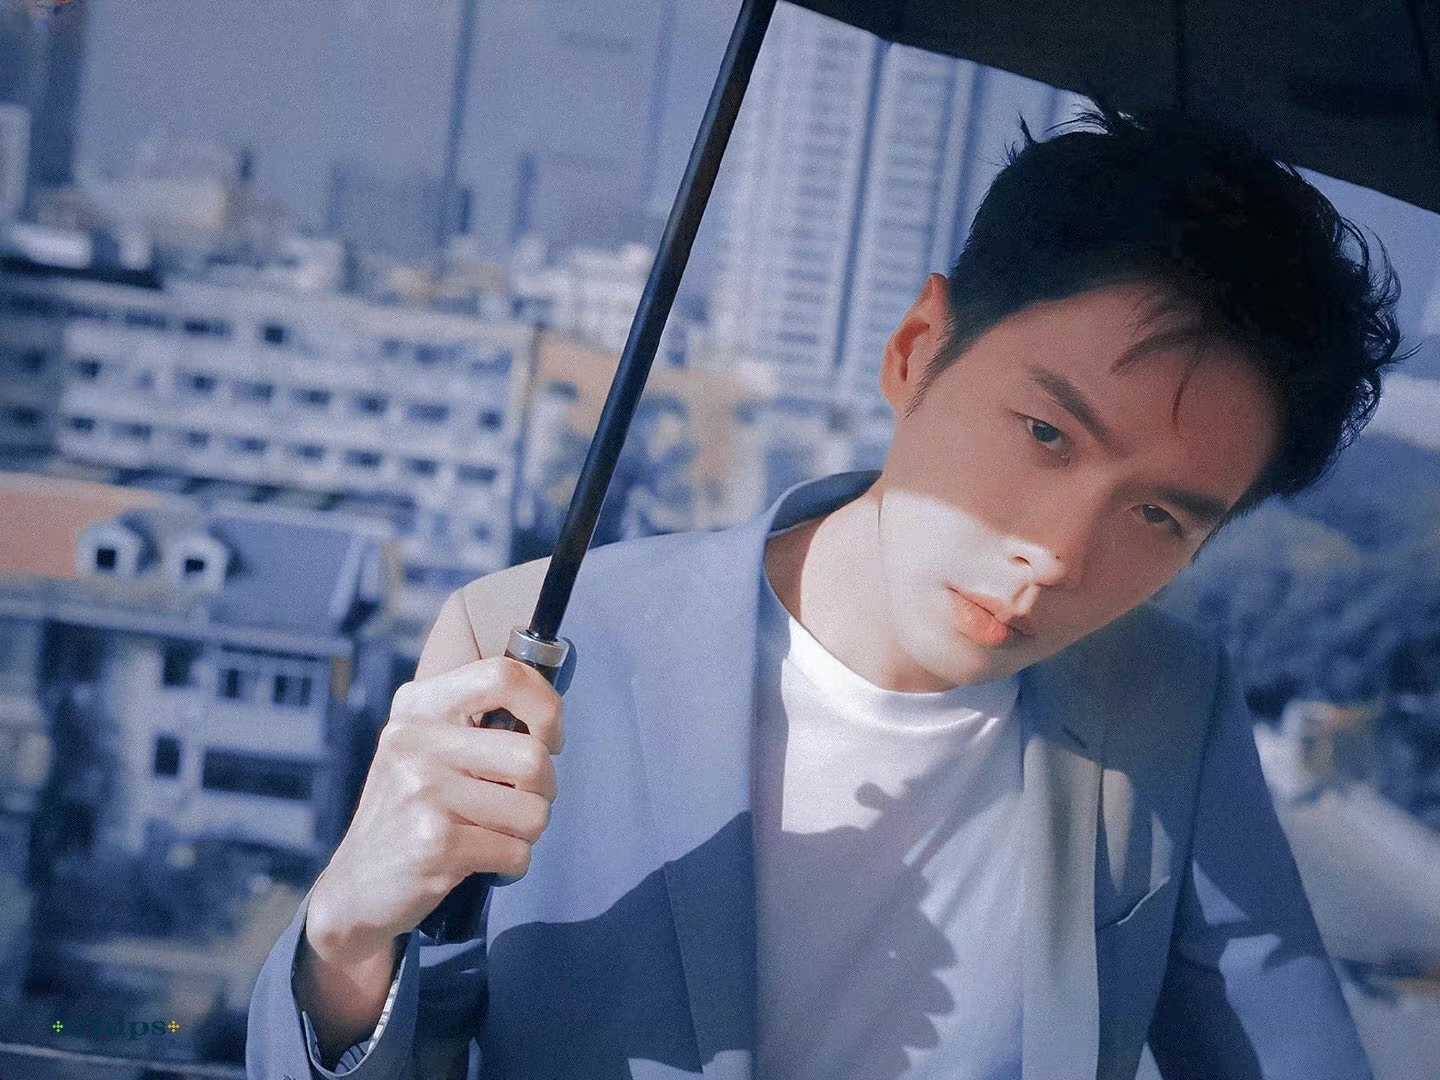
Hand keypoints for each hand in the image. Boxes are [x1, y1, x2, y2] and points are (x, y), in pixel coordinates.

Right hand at [304, 656, 564, 965]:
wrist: (355, 889)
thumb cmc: (412, 814)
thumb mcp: (429, 750)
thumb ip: (480, 723)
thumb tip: (550, 716)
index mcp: (418, 706)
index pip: (504, 675)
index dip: (547, 708)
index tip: (548, 739)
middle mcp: (415, 741)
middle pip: (533, 756)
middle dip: (543, 791)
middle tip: (516, 805)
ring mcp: (422, 791)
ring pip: (534, 811)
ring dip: (527, 833)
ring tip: (489, 835)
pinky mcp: (434, 843)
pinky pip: (517, 853)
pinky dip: (511, 865)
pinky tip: (477, 862)